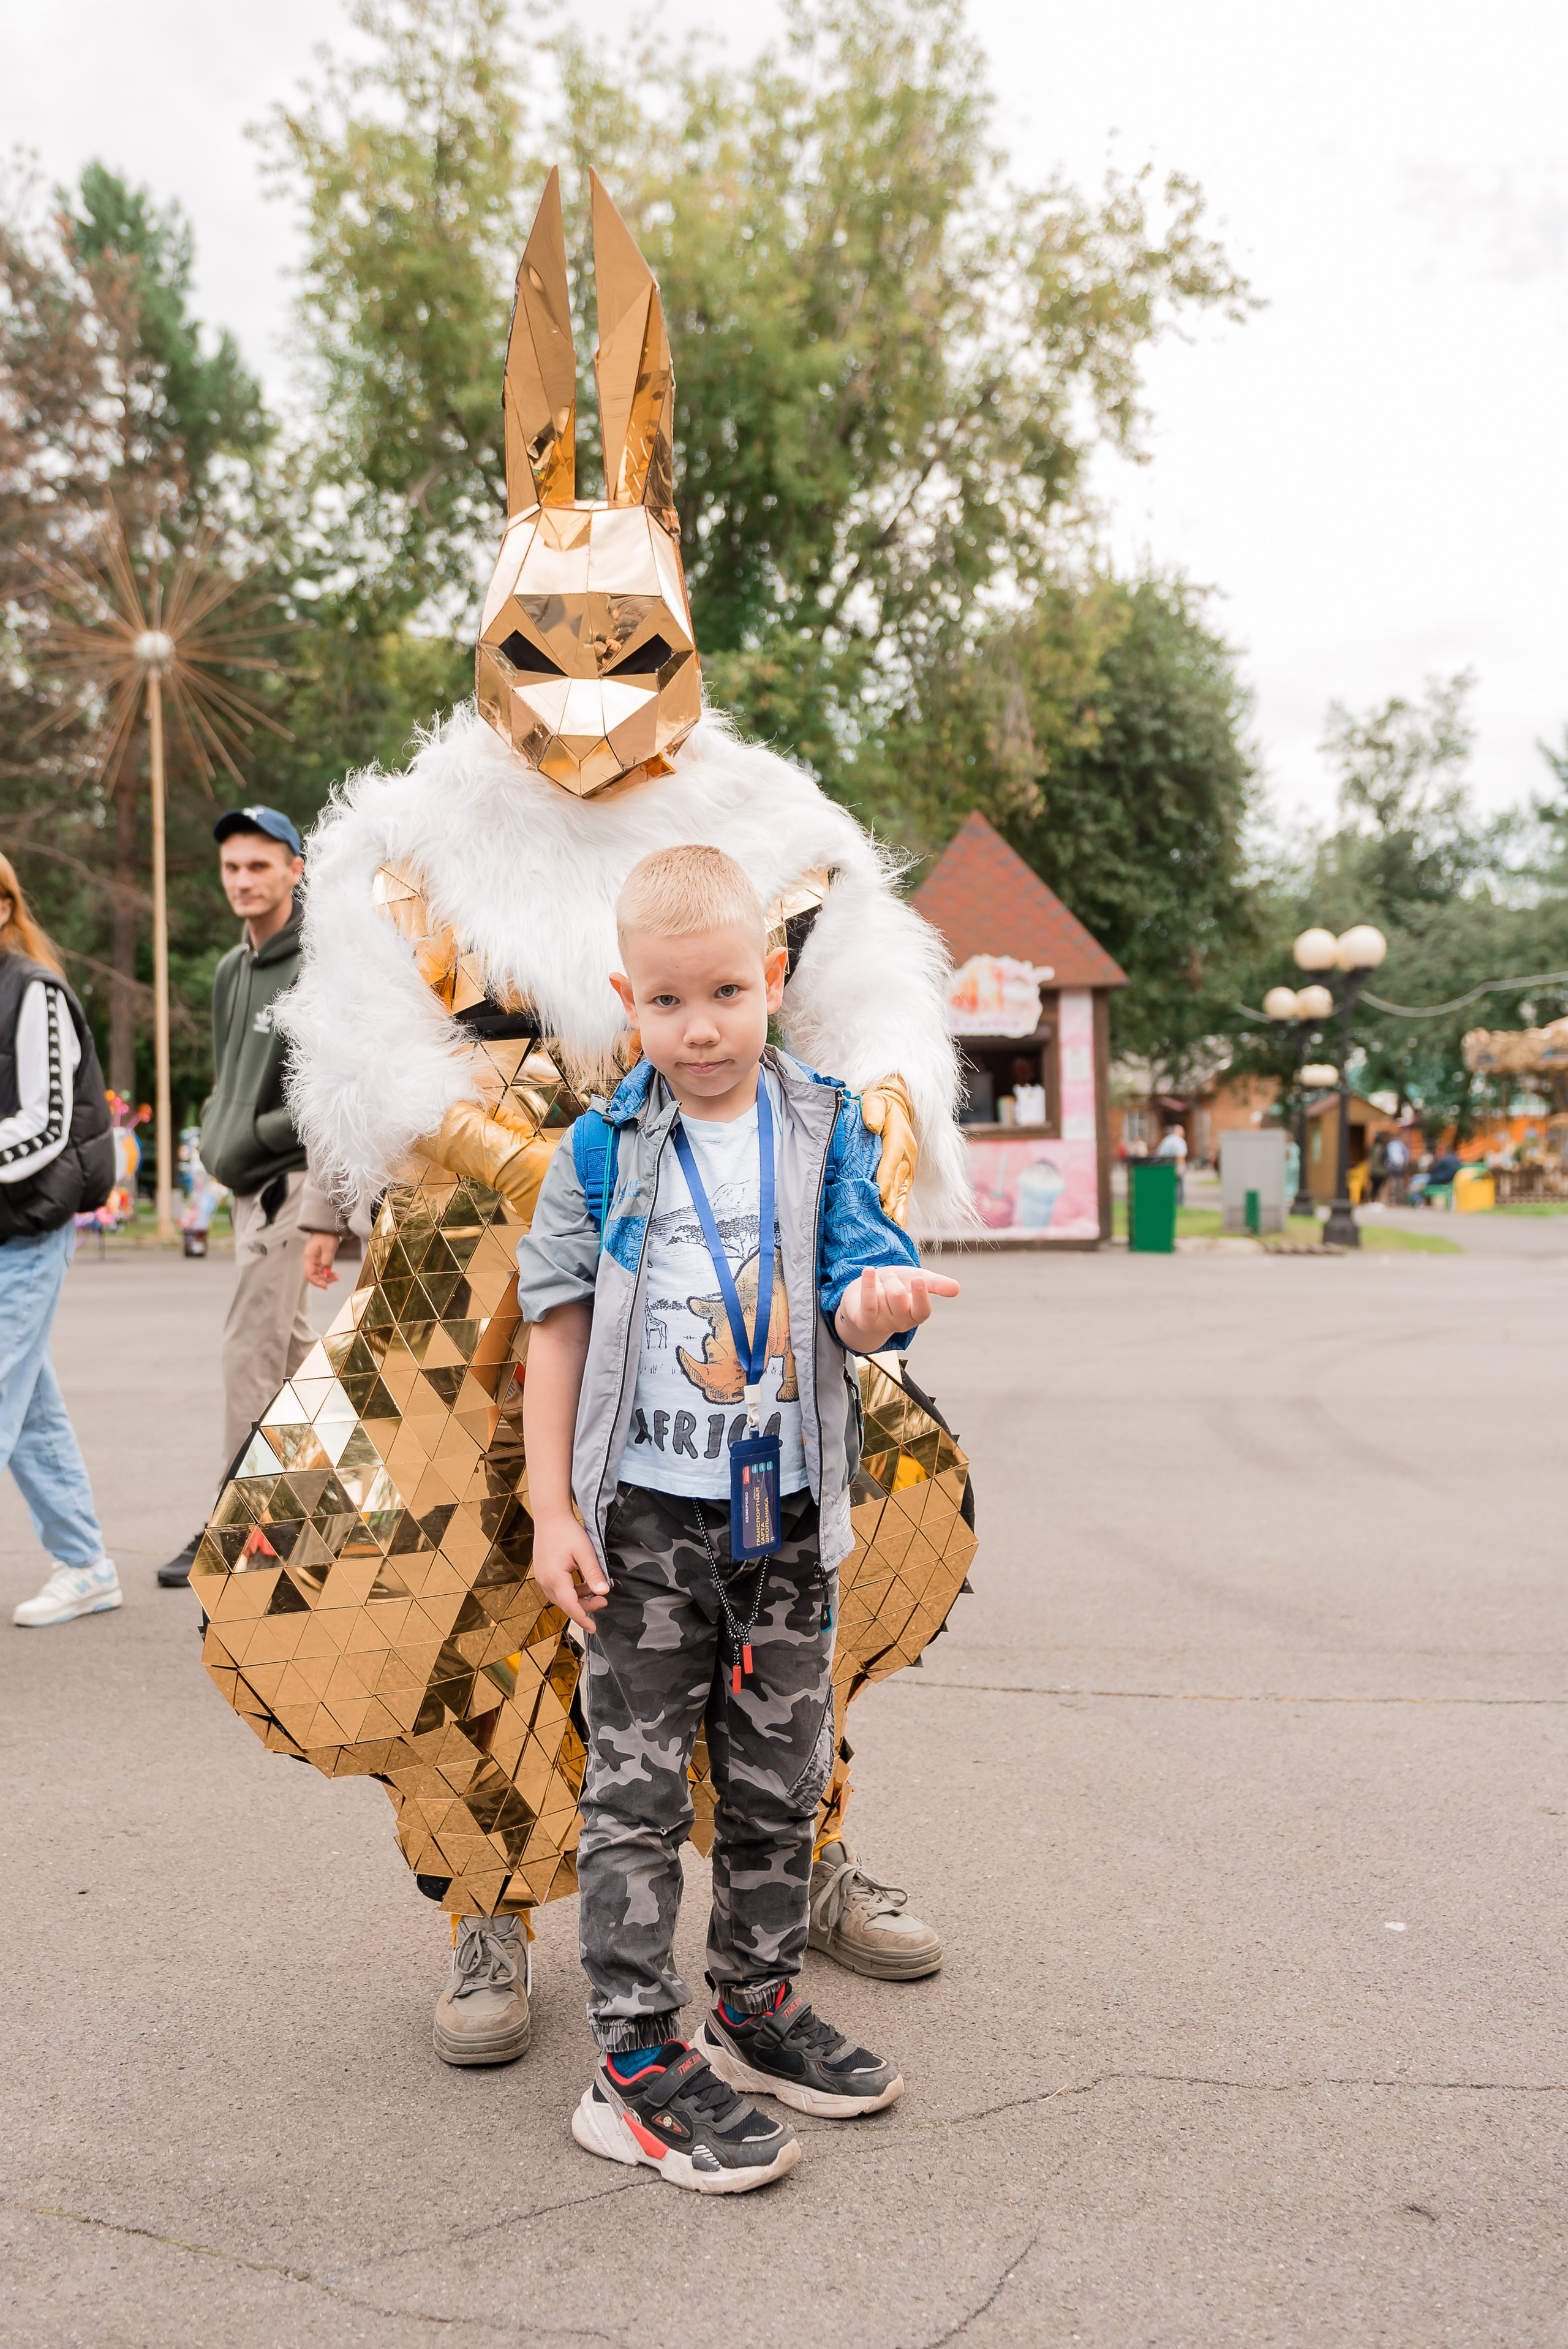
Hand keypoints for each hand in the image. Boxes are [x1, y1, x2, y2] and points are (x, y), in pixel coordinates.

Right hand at [302, 1232, 339, 1289]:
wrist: (327, 1226)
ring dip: (327, 1277)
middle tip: (335, 1280)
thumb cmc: (327, 1235)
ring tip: (336, 1277)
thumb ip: (327, 1261)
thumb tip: (326, 1273)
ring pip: (318, 1273)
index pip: (309, 1273)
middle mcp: (310, 1259)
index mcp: (309, 1256)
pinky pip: (321, 1269)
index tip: (326, 1286)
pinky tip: (334, 1274)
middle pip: (313, 1275)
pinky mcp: (319, 1258)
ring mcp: (314, 1259)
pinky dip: (327, 1272)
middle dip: (324, 1280)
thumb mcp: (329, 1248)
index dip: (317, 1282)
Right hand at [532, 1511, 609, 1634]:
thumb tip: (604, 1593)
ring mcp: (541, 1577)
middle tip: (604, 1601)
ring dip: (578, 1598)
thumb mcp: (585, 1551)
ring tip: (596, 1590)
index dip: (583, 1619)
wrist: (550, 1516)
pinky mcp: (543, 1573)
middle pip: (566, 1604)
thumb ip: (594, 1573)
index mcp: (555, 1577)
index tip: (593, 1628)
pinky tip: (583, 1583)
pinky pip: (557, 1589)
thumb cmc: (567, 1531)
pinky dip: (571, 1591)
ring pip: (561, 1598)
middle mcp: (545, 1581)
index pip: (570, 1605)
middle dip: (585, 1607)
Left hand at [835, 1266, 960, 1353]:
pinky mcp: (865, 1321)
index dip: (920, 1295)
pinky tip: (868, 1271)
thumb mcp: (916, 1280)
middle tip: (890, 1280)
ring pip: (882, 1295)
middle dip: (892, 1279)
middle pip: (898, 1296)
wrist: (865, 1294)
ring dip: (879, 1282)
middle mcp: (901, 1323)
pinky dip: (868, 1285)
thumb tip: (957, 1289)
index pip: (922, 1310)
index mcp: (917, 1314)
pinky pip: (868, 1302)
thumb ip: (936, 1283)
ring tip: (879, 1286)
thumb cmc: (894, 1286)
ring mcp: (882, 1324)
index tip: (918, 1279)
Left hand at [860, 1074, 917, 1225]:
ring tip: (894, 1228)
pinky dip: (901, 1209)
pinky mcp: (905, 1175)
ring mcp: (908, 1167)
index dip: (886, 1177)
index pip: (892, 1159)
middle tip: (885, 1218)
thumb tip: (871, 1125)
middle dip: (892, 1199)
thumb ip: (873, 1111)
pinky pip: (904, 1193)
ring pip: (904, 1190)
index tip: (880, 1194)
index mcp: (898, 1138)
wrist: (895, 1107)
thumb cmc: (880, 1106)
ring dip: (900, 1209)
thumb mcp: (874, 1101)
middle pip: (900, 1180)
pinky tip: (897, 1226)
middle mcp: (907, 1155)